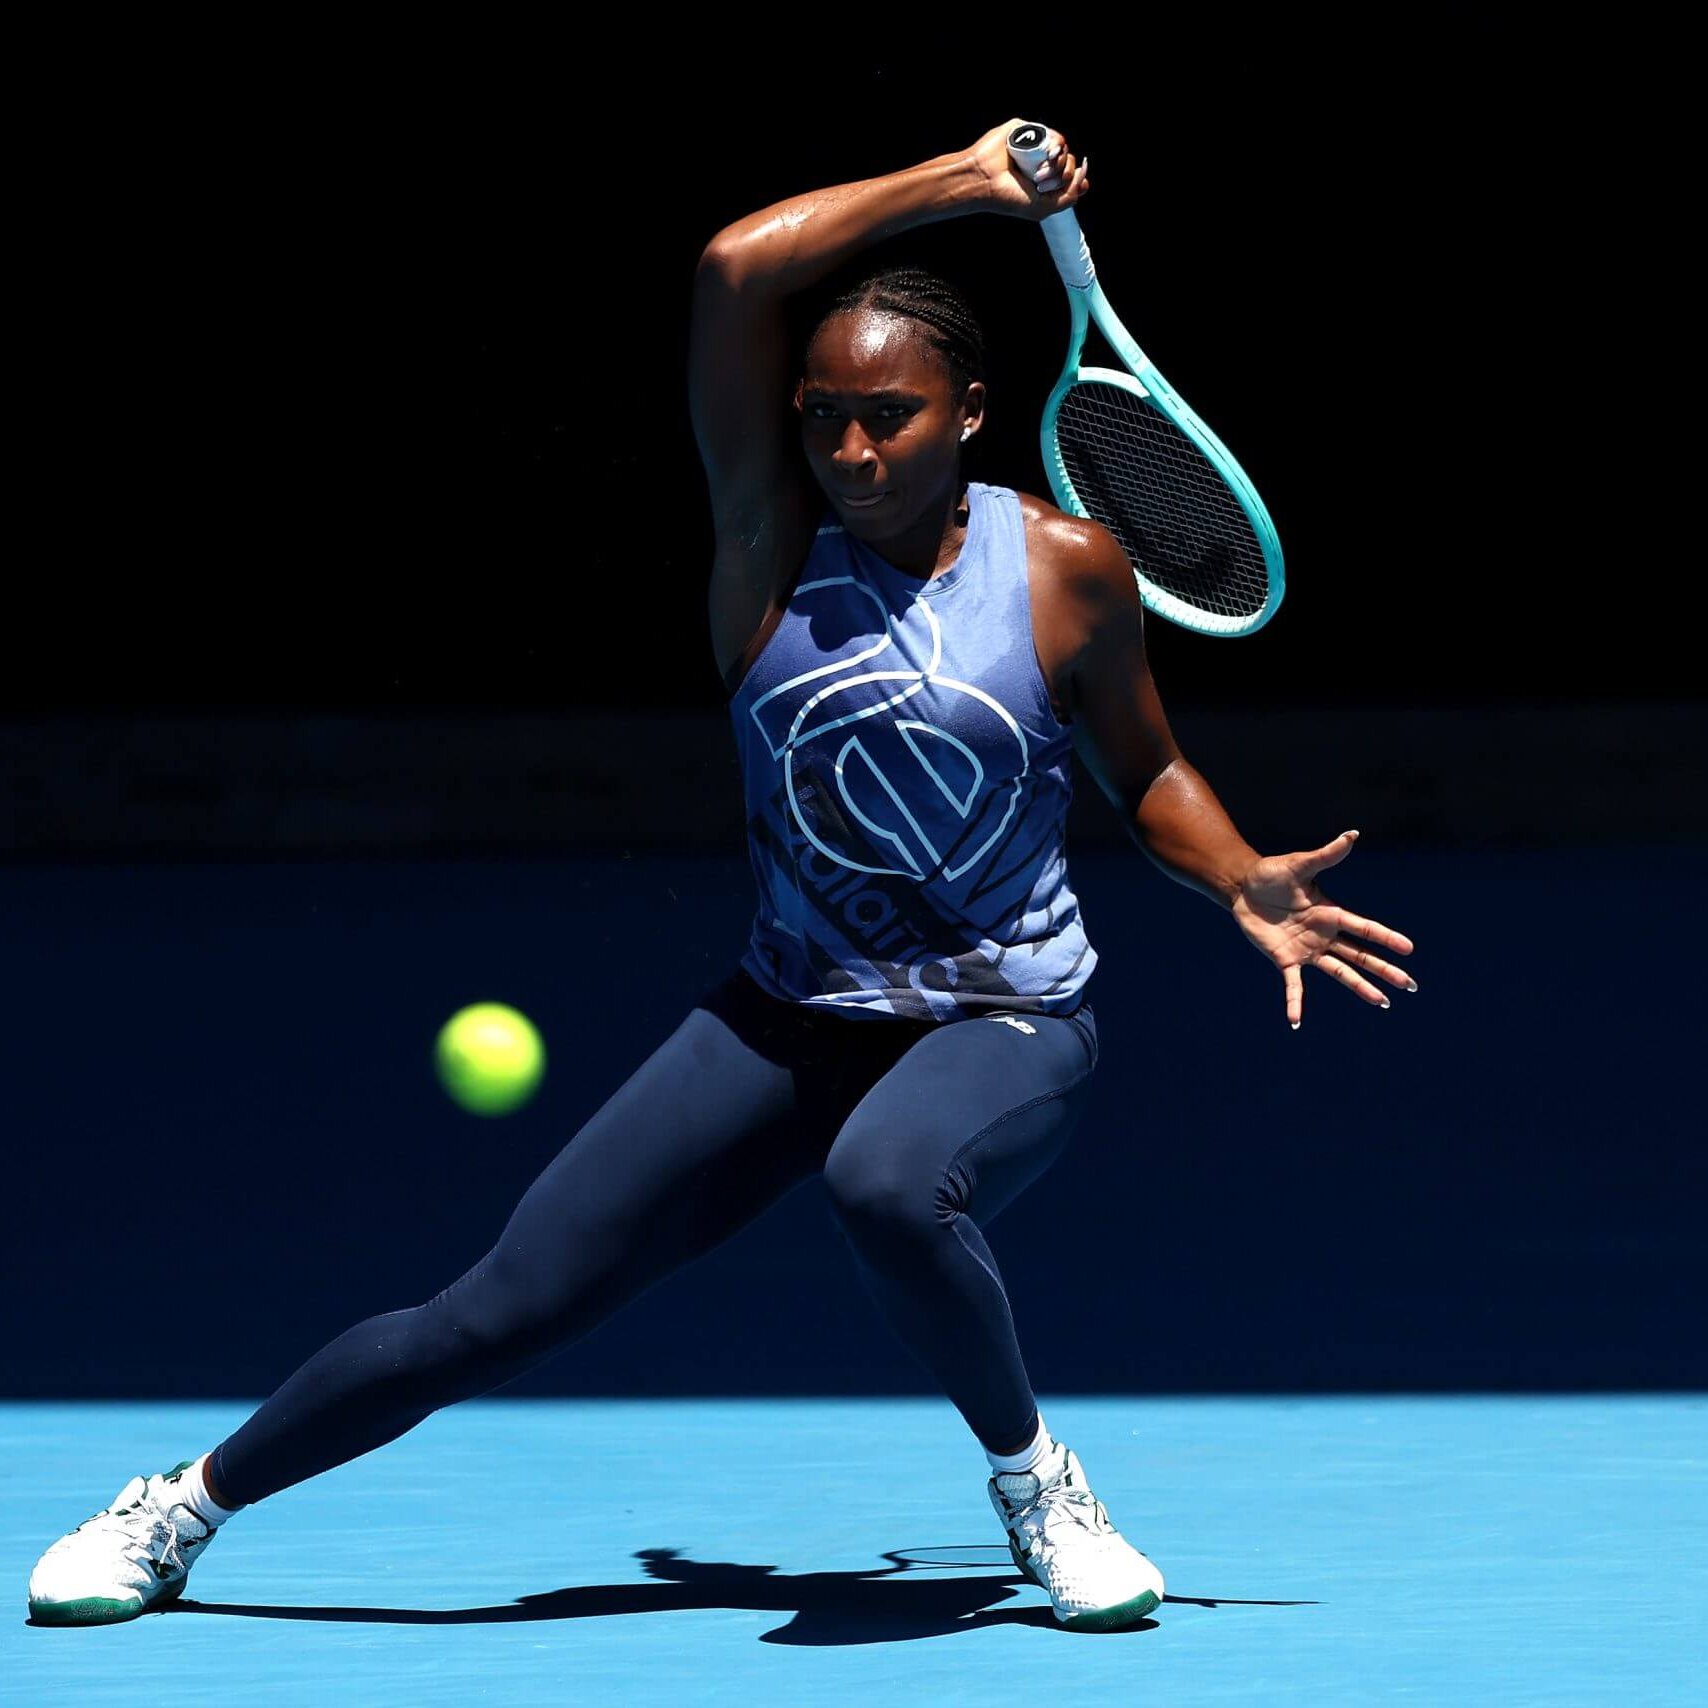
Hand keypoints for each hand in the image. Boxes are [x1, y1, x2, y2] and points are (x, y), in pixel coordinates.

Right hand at [967, 119, 1088, 219]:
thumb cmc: (1007, 197)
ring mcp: (1034, 146)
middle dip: (1062, 175)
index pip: (1072, 175)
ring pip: (1063, 147)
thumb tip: (1085, 176)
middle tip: (1042, 184)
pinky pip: (1051, 134)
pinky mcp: (1027, 130)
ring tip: (1037, 175)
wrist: (984, 181)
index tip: (1067, 184)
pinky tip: (1040, 157)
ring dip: (1056, 164)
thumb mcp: (1044, 207)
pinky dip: (1051, 146)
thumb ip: (1069, 196)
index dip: (1075, 179)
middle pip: (1070, 161)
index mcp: (1045, 180)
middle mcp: (1041, 162)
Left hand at [1231, 830, 1415, 1028]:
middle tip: (1410, 985)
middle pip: (1361, 956)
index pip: (1365, 928)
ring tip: (1382, 1003)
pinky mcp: (1284, 960)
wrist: (1243, 887)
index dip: (1386, 938)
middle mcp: (1325, 935)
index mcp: (1332, 913)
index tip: (1409, 950)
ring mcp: (1306, 950)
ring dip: (1360, 987)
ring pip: (1340, 972)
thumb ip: (1327, 855)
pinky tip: (1296, 1022)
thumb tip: (1352, 834)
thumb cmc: (1273, 873)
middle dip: (1385, 970)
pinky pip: (1292, 985)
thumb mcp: (1300, 864)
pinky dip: (1295, 1003)